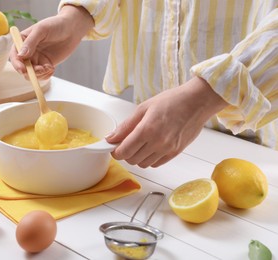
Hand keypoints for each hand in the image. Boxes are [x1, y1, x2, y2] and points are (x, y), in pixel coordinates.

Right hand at [9, 5, 93, 79]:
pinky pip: (42, 75)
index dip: (17, 64)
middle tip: (41, 69)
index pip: (15, 55)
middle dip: (30, 72)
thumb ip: (30, 42)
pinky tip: (52, 68)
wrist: (71, 29)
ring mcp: (37, 59)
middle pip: (22, 68)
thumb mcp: (41, 30)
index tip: (23, 69)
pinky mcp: (46, 64)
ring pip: (32, 74)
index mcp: (22, 41)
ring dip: (40, 74)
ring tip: (49, 68)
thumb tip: (21, 56)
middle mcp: (27, 52)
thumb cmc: (55, 25)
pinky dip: (46, 75)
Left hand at [106, 77, 227, 167]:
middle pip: (132, 160)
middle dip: (125, 153)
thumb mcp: (143, 108)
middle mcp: (157, 142)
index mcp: (147, 129)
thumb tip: (111, 137)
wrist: (197, 102)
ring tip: (140, 143)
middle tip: (126, 143)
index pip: (124, 151)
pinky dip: (149, 159)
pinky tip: (150, 147)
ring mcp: (167, 149)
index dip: (115, 151)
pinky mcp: (175, 153)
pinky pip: (156, 164)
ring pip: (143, 164)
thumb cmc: (172, 101)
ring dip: (137, 157)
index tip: (114, 147)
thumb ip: (125, 126)